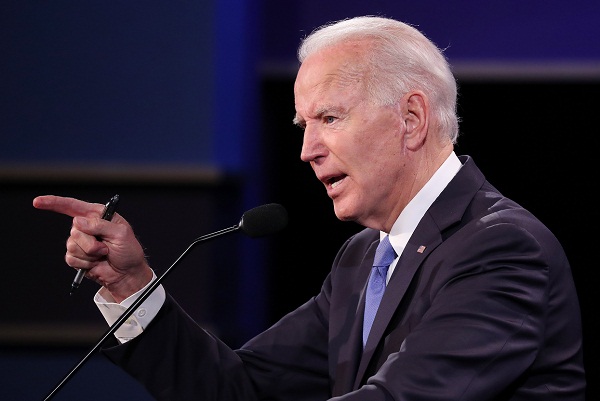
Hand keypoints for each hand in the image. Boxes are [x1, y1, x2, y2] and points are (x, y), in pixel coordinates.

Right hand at [33, 195, 152, 301]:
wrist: (126, 274)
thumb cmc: (128, 251)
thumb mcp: (121, 234)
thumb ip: (100, 225)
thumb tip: (77, 221)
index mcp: (98, 215)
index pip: (73, 206)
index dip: (54, 202)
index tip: (38, 202)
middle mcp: (87, 226)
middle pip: (75, 230)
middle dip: (91, 242)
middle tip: (106, 248)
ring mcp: (81, 241)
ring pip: (72, 245)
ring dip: (89, 254)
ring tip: (103, 255)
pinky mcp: (77, 256)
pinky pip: (71, 258)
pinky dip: (85, 263)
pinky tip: (95, 263)